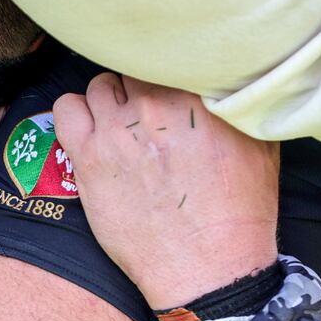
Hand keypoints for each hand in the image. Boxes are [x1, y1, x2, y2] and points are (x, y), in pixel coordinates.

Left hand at [53, 73, 278, 309]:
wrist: (206, 264)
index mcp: (196, 98)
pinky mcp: (87, 155)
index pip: (164, 57)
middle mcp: (153, 106)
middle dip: (139, 87)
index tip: (165, 88)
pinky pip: (65, 108)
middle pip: (131, 69)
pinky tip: (89, 128)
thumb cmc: (236, 211)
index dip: (163, 70)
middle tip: (146, 113)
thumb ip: (229, 102)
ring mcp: (116, 129)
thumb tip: (212, 81)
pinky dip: (74, 112)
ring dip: (108, 100)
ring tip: (120, 124)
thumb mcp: (255, 145)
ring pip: (99, 85)